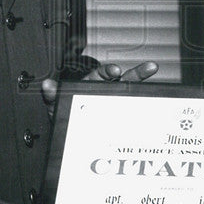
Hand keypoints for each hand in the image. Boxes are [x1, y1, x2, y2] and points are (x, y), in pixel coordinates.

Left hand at [42, 61, 158, 107]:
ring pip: (132, 89)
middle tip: (147, 68)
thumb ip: (53, 96)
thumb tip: (47, 85)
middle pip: (123, 78)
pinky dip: (145, 103)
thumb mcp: (58, 107)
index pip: (101, 75)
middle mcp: (106, 90)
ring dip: (142, 78)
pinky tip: (156, 99)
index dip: (108, 72)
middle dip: (134, 72)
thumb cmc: (68, 115)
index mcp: (91, 85)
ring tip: (153, 68)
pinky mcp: (123, 115)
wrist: (75, 135)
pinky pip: (134, 108)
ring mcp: (116, 102)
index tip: (115, 72)